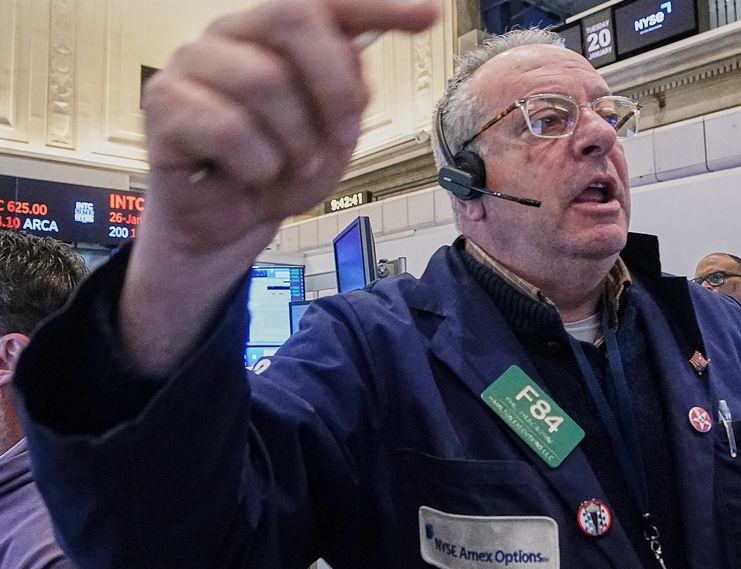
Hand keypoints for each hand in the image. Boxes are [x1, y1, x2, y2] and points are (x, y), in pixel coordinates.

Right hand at [140, 0, 437, 262]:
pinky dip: (259, 166)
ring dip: (296, 141)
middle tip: (342, 133)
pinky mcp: (163, 105)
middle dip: (333, 81)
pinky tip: (252, 177)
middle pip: (292, 16)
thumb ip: (347, 92)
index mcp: (277, 34)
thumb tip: (355, 59)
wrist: (230, 224)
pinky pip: (230, 129)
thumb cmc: (280, 170)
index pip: (326, 1)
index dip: (377, 6)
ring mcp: (192, 64)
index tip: (427, 16)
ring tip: (291, 168)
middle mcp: (232, 34)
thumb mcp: (332, 134)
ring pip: (263, 80)